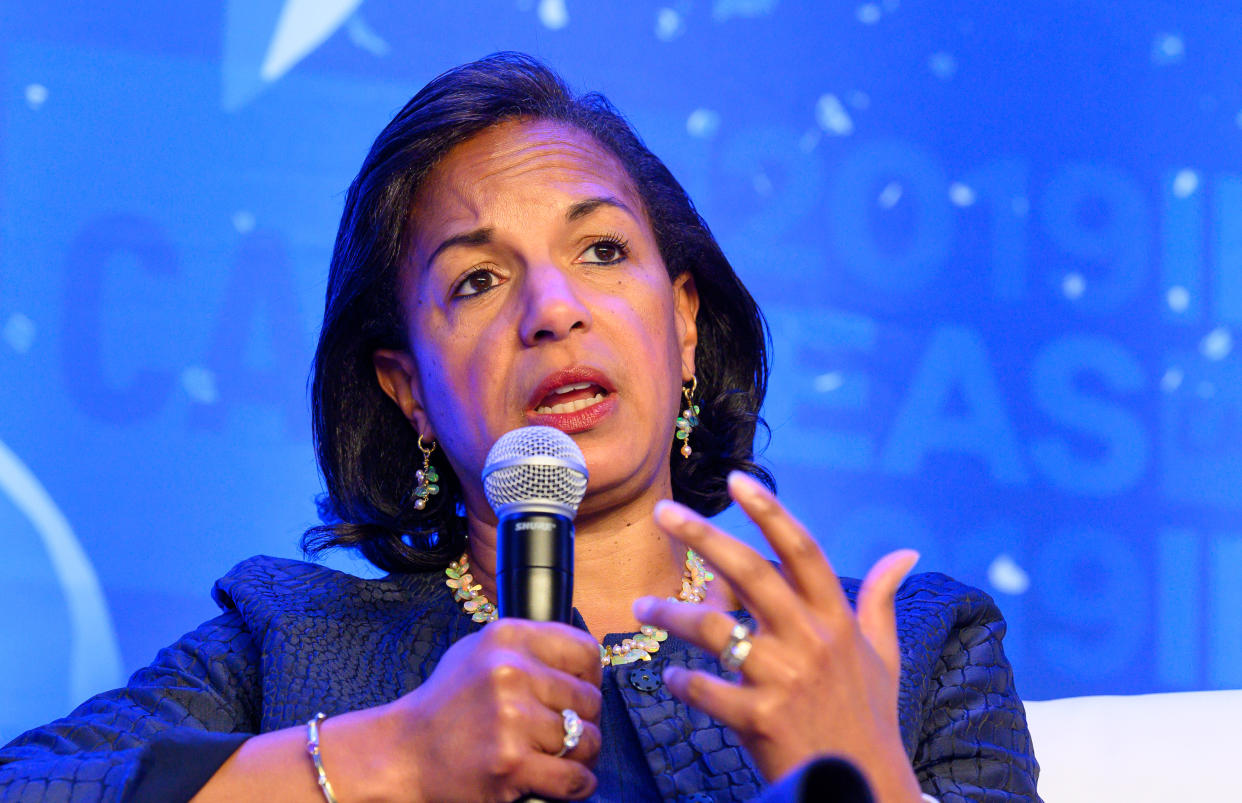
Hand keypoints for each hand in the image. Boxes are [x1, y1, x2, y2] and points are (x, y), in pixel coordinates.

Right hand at [380, 618, 603, 801]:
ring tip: (556, 756)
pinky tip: (563, 781)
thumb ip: (529, 649)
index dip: (590, 678)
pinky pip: (575, 777)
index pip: (585, 652)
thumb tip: (586, 663)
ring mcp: (511, 719)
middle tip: (560, 732)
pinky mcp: (511, 764)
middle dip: (584, 721)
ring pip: (588, 740)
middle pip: (590, 700)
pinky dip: (577, 784)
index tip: (577, 694)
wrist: (403, 753)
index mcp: (508, 637)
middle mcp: (511, 672)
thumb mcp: (480, 652)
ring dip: (581, 755)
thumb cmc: (448, 705)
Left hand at [633, 471, 923, 802]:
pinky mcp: (761, 719)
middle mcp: (810, 640)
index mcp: (836, 619)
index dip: (770, 512)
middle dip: (704, 536)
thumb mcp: (884, 654)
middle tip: (663, 512)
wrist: (864, 786)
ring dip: (672, 613)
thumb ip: (882, 600)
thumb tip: (906, 554)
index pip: (803, 550)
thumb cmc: (870, 717)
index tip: (737, 480)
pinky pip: (707, 690)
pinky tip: (670, 676)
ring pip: (715, 629)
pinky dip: (682, 681)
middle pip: (751, 573)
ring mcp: (784, 679)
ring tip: (641, 605)